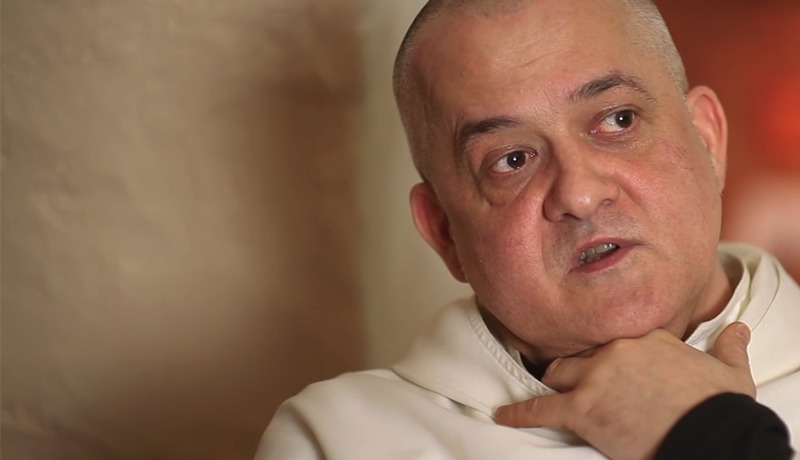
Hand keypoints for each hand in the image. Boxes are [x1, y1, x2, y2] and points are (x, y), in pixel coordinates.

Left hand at [494, 322, 755, 459]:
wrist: (711, 436)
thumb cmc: (720, 408)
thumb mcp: (730, 373)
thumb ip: (729, 347)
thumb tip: (741, 329)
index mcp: (646, 338)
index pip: (613, 340)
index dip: (606, 354)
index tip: (603, 362)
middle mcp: (615, 350)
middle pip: (580, 354)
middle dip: (575, 366)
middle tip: (571, 379)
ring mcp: (596, 378)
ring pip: (559, 374)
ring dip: (553, 384)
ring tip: (546, 391)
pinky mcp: (583, 409)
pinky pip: (541, 407)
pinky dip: (519, 412)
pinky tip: (503, 415)